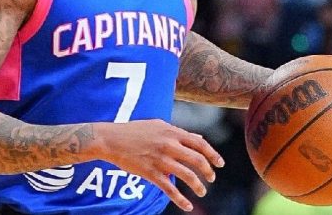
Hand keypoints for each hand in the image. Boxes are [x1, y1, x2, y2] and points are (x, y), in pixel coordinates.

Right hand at [93, 119, 223, 211]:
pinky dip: (181, 199)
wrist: (111, 140)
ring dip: (198, 186)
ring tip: (202, 191)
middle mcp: (169, 145)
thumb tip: (198, 137)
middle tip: (211, 179)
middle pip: (197, 160)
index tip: (220, 164)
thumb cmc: (134, 131)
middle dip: (208, 172)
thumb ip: (178, 132)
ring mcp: (160, 159)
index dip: (212, 154)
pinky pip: (170, 189)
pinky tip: (187, 206)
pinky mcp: (150, 173)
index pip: (199, 143)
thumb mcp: (158, 126)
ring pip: (187, 175)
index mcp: (172, 132)